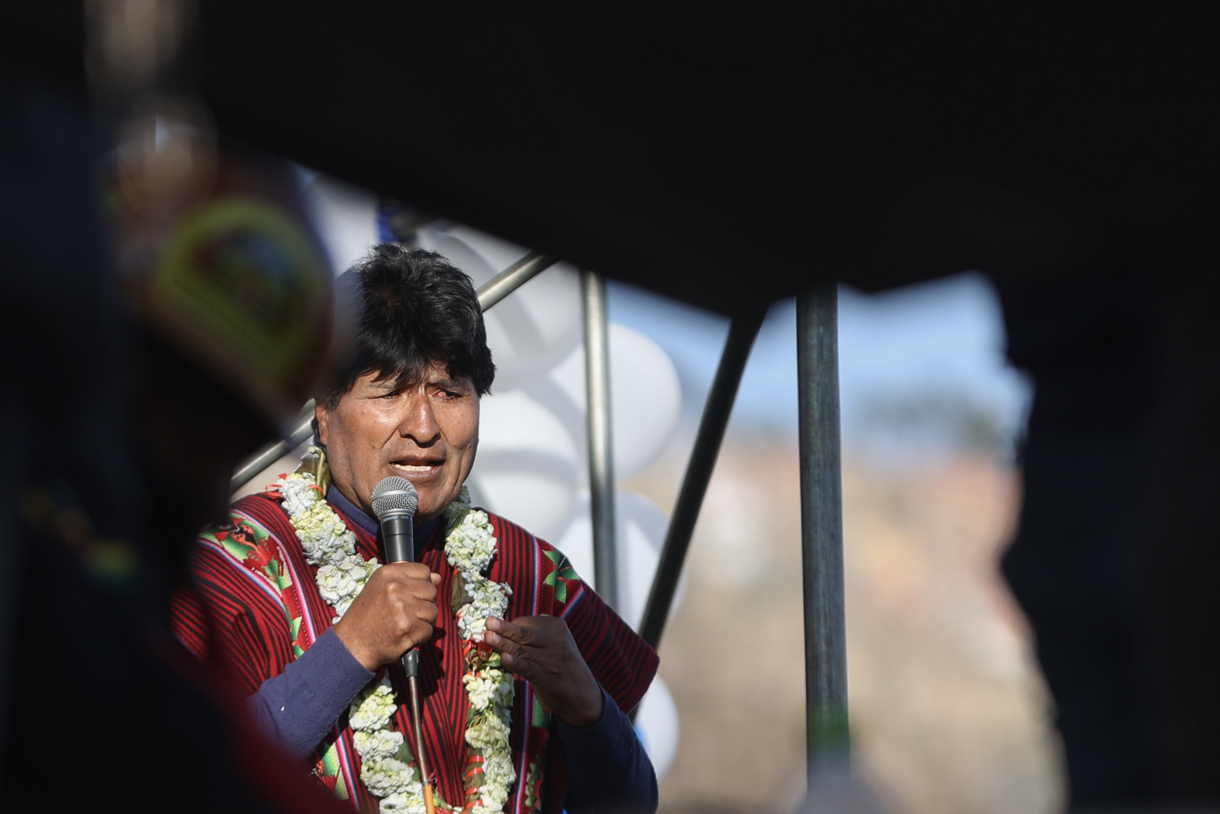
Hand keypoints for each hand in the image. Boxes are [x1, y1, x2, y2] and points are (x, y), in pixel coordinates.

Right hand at [332, 562, 440, 669]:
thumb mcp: (380, 587)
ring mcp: (402, 608)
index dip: (422, 584)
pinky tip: (406, 635)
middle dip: (424, 603)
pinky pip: (429, 630)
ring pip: (433, 611)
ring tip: (405, 624)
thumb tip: (437, 577)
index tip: (412, 594)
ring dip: (423, 621)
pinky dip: (420, 636)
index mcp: (388, 574)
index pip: (424, 571)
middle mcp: (395, 588)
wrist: (352, 644)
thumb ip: (407, 579)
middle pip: (431, 591)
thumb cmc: (366, 616)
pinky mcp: (408, 628)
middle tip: (407, 613)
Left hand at [484, 616, 603, 727]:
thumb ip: (532, 637)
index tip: (492, 628)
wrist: (582, 693)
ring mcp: (552, 658)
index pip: (525, 623)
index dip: (508, 626)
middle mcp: (556, 640)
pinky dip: (515, 663)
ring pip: (521, 650)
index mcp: (556, 626)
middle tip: (488, 623)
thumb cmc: (560, 665)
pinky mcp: (547, 676)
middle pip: (523, 633)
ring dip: (503, 644)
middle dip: (503, 629)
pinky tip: (504, 658)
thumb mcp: (553, 644)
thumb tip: (500, 633)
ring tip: (487, 638)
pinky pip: (527, 667)